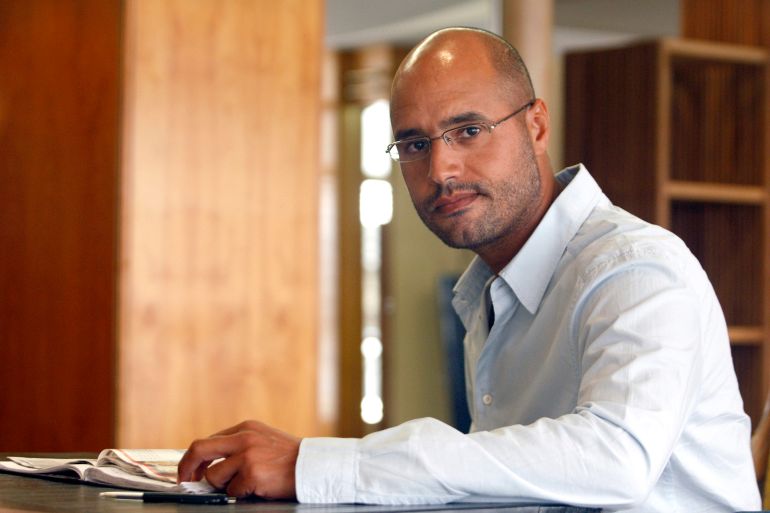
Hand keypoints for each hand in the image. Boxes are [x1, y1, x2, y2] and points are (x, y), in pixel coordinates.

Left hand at [177, 420, 300, 498]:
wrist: (314, 466)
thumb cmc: (290, 458)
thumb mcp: (263, 440)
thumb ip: (239, 445)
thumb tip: (211, 462)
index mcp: (246, 427)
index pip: (208, 441)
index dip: (194, 459)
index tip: (190, 471)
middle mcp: (244, 438)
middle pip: (200, 449)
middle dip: (187, 468)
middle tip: (185, 481)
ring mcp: (247, 455)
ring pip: (214, 476)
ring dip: (225, 486)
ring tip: (246, 483)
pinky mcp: (252, 473)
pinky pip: (232, 491)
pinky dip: (241, 493)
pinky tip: (258, 487)